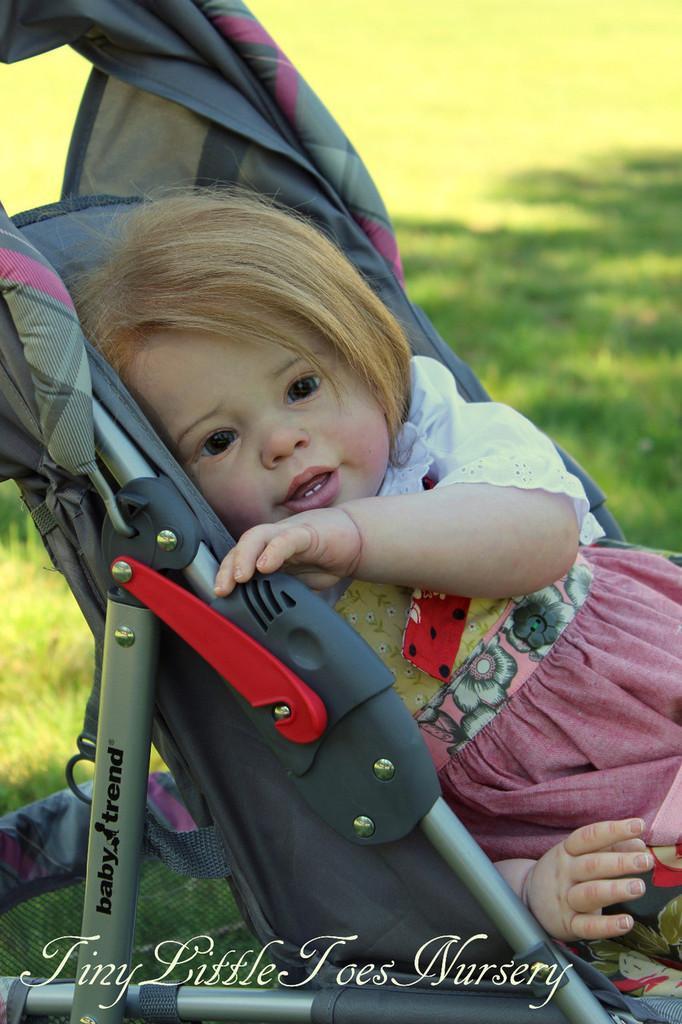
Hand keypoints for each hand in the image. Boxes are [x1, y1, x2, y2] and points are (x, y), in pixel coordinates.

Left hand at [214, 507, 362, 594]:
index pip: (238, 560)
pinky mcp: (308, 532)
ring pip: (255, 537)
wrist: (357, 541)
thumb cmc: (327, 557)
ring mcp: (287, 534)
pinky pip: (286, 539)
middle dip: (227, 568)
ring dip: (244, 557)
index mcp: (268, 553)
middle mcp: (272, 541)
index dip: (225, 576)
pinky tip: (266, 566)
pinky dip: (274, 551)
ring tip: (241, 577)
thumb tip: (271, 625)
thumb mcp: (301, 584)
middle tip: (223, 590)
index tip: (219, 598)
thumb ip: (284, 595)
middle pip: (240, 548)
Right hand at [523, 819, 651, 940]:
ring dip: (615, 890)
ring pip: (590, 894)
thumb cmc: (564, 872)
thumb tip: (639, 844)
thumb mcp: (580, 854)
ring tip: (639, 887)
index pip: (589, 837)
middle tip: (646, 861)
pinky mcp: (568, 924)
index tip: (638, 825)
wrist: (527, 898)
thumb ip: (611, 847)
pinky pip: (587, 926)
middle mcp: (564, 873)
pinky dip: (607, 926)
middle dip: (620, 862)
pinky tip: (626, 922)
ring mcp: (565, 899)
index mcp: (567, 852)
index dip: (613, 830)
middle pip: (592, 865)